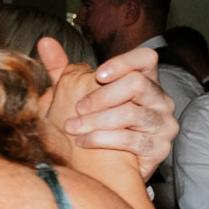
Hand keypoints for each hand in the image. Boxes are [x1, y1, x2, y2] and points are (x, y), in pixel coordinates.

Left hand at [38, 39, 176, 181]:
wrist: (112, 166)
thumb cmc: (96, 124)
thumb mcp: (80, 95)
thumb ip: (64, 70)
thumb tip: (45, 42)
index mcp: (145, 80)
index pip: (146, 58)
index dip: (122, 62)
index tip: (96, 75)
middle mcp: (160, 99)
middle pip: (137, 84)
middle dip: (102, 96)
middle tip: (77, 107)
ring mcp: (163, 123)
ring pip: (132, 113)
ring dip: (96, 120)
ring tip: (73, 127)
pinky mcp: (160, 148)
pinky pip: (133, 140)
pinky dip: (103, 139)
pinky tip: (83, 142)